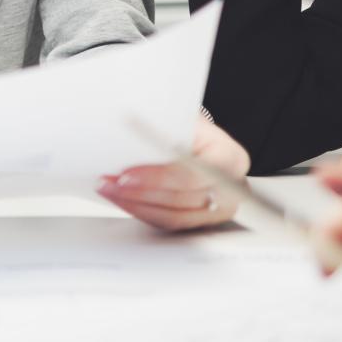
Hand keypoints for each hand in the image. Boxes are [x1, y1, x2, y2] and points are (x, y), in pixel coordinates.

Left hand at [97, 115, 249, 231]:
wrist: (194, 137)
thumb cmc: (185, 125)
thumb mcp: (179, 118)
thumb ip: (164, 129)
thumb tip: (130, 130)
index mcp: (231, 157)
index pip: (195, 174)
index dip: (159, 178)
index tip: (126, 175)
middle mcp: (232, 188)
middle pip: (183, 200)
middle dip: (140, 193)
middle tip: (110, 183)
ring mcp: (219, 209)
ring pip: (173, 217)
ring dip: (135, 204)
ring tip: (110, 190)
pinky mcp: (200, 220)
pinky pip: (168, 223)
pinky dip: (141, 211)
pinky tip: (122, 200)